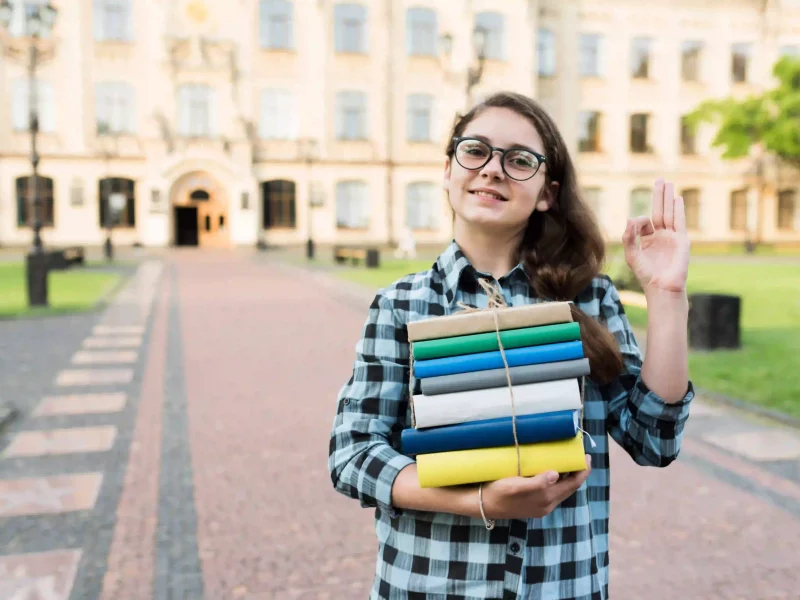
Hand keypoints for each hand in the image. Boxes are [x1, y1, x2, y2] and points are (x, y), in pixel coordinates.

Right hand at [481, 455, 591, 519]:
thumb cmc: (498, 492)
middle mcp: (547, 505)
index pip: (572, 485)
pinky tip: (553, 471)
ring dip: (568, 477)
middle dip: (577, 473)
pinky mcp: (534, 504)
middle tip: (580, 456)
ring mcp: (540, 506)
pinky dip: (558, 480)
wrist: (483, 505)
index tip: (586, 456)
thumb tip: (556, 474)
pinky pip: (553, 491)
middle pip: (569, 488)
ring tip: (569, 461)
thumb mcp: (515, 485)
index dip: (582, 471)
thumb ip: (537, 482)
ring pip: (562, 490)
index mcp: (545, 499)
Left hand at [622, 179, 689, 294]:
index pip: (645, 222)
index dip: (638, 221)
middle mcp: (661, 237)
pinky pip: (679, 221)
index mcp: (649, 240)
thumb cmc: (646, 275)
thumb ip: (628, 237)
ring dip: (669, 198)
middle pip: (660, 211)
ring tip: (668, 183)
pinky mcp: (681, 240)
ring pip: (670, 213)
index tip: (634, 226)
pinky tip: (677, 198)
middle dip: (659, 196)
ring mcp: (672, 237)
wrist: (661, 286)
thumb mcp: (632, 255)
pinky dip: (678, 210)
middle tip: (660, 179)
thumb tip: (629, 218)